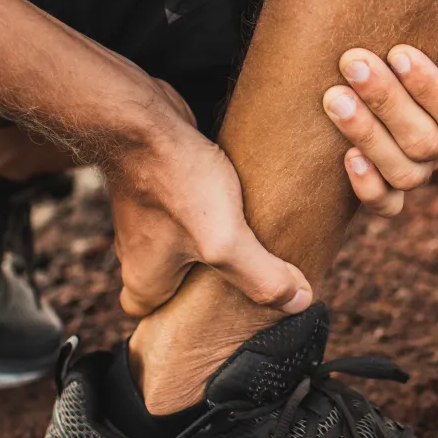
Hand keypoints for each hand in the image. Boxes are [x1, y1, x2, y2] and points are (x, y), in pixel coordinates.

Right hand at [104, 79, 312, 317]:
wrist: (143, 117)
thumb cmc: (173, 178)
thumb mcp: (225, 240)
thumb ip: (262, 276)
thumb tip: (299, 301)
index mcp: (145, 280)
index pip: (154, 318)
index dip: (183, 320)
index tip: (219, 311)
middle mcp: (138, 251)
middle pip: (173, 279)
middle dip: (207, 278)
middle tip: (245, 273)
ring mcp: (147, 214)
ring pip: (181, 241)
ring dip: (212, 239)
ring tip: (248, 235)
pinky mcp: (160, 182)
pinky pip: (187, 207)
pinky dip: (209, 205)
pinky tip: (237, 196)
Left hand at [321, 0, 437, 215]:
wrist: (376, 45)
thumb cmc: (423, 16)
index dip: (432, 89)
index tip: (398, 51)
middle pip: (428, 143)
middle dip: (387, 103)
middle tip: (351, 63)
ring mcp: (422, 166)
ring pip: (407, 174)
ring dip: (368, 138)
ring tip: (333, 99)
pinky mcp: (388, 183)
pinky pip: (388, 205)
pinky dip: (369, 189)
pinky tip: (345, 157)